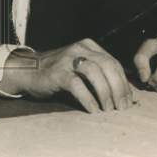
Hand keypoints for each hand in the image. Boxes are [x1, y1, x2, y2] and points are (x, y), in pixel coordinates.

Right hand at [0, 38, 132, 112]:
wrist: (28, 70)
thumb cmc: (58, 73)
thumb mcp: (80, 67)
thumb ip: (98, 74)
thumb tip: (122, 94)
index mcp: (89, 46)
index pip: (114, 63)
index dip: (124, 83)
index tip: (128, 101)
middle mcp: (80, 49)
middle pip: (108, 66)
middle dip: (119, 89)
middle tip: (122, 108)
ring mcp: (67, 59)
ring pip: (95, 73)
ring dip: (105, 93)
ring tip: (109, 109)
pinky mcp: (57, 73)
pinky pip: (77, 85)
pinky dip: (88, 98)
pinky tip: (93, 110)